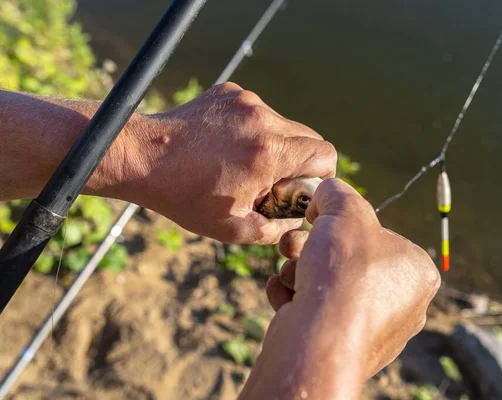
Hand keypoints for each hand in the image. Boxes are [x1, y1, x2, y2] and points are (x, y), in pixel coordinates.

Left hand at [101, 82, 336, 243]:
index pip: (326, 154)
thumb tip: (295, 221)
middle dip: (300, 162)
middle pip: (309, 137)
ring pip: (284, 124)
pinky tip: (226, 147)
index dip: (322, 175)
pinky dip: (253, 130)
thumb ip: (276, 230)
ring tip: (244, 165)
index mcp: (268, 153)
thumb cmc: (183, 196)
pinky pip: (258, 112)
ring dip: (275, 145)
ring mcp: (245, 101)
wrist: (140, 157)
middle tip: (273, 182)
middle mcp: (262, 120)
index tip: (301, 188)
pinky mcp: (230, 91)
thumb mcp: (232, 227)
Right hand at [240, 179, 439, 398]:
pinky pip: (316, 314)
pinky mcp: (340, 351)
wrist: (318, 340)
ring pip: (329, 287)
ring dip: (301, 270)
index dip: (342, 222)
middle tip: (292, 241)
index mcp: (416, 271)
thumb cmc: (343, 271)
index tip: (317, 218)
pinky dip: (295, 298)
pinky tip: (282, 289)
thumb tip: (326, 193)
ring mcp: (371, 333)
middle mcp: (401, 306)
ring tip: (288, 267)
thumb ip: (337, 192)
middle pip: (349, 261)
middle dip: (313, 247)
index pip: (378, 235)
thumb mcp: (345, 209)